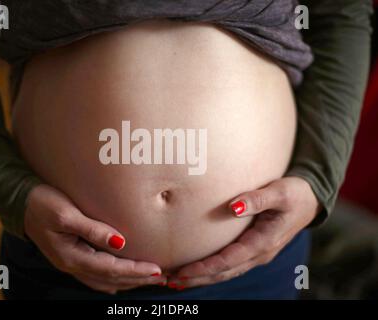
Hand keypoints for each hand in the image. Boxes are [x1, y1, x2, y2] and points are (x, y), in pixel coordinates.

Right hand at [24, 184, 165, 293]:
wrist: (21, 203)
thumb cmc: (43, 204)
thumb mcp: (66, 214)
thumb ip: (92, 229)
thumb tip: (120, 242)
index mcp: (72, 256)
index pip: (111, 269)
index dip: (135, 271)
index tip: (156, 270)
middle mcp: (72, 265)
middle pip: (111, 279)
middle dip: (137, 279)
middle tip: (162, 278)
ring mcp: (71, 263)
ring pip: (105, 280)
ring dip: (128, 281)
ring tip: (149, 280)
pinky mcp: (71, 256)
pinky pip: (96, 276)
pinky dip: (113, 280)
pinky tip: (121, 281)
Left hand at [167, 176, 319, 288]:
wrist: (311, 200)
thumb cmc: (295, 193)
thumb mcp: (279, 192)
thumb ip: (257, 199)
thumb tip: (233, 207)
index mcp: (263, 243)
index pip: (228, 261)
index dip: (204, 268)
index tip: (182, 271)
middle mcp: (259, 254)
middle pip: (223, 273)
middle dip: (196, 279)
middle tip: (169, 281)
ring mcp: (256, 254)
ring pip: (225, 272)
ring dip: (201, 277)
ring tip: (176, 279)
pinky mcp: (253, 250)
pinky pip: (229, 265)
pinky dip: (211, 270)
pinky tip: (196, 269)